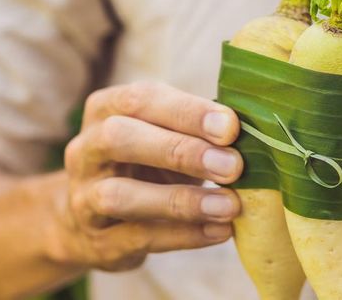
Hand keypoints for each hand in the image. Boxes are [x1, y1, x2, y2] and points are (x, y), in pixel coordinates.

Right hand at [52, 82, 243, 270]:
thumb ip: (199, 131)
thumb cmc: (147, 165)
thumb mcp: (165, 136)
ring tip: (230, 206)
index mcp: (106, 110)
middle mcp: (86, 149)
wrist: (94, 223)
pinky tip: (220, 231)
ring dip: (181, 200)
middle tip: (233, 166)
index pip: (142, 99)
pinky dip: (184, 235)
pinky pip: (138, 237)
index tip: (231, 127)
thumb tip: (256, 135)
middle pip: (120, 138)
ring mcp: (84, 197)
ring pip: (120, 195)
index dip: (188, 111)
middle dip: (180, 150)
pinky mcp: (96, 241)